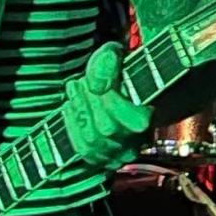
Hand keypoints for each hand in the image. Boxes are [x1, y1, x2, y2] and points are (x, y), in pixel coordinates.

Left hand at [62, 42, 151, 170]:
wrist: (125, 93)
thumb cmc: (120, 74)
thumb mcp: (116, 57)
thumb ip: (108, 61)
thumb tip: (95, 85)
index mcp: (146, 118)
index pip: (121, 111)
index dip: (104, 94)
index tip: (90, 79)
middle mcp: (135, 142)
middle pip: (105, 128)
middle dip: (86, 102)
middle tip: (78, 84)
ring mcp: (119, 154)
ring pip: (92, 141)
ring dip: (78, 114)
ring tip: (72, 94)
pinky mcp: (104, 159)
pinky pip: (84, 150)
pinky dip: (72, 128)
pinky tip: (69, 109)